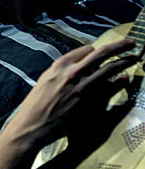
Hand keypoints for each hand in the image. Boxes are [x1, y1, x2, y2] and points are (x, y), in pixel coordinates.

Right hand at [5, 38, 136, 156]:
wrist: (33, 125)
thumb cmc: (36, 104)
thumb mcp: (46, 80)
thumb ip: (62, 71)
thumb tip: (77, 65)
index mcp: (60, 65)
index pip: (86, 50)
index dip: (97, 50)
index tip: (104, 51)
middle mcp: (72, 72)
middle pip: (102, 53)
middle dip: (119, 46)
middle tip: (131, 42)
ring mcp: (82, 86)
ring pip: (110, 68)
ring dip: (125, 61)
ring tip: (135, 58)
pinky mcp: (88, 101)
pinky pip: (110, 88)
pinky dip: (119, 82)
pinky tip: (125, 79)